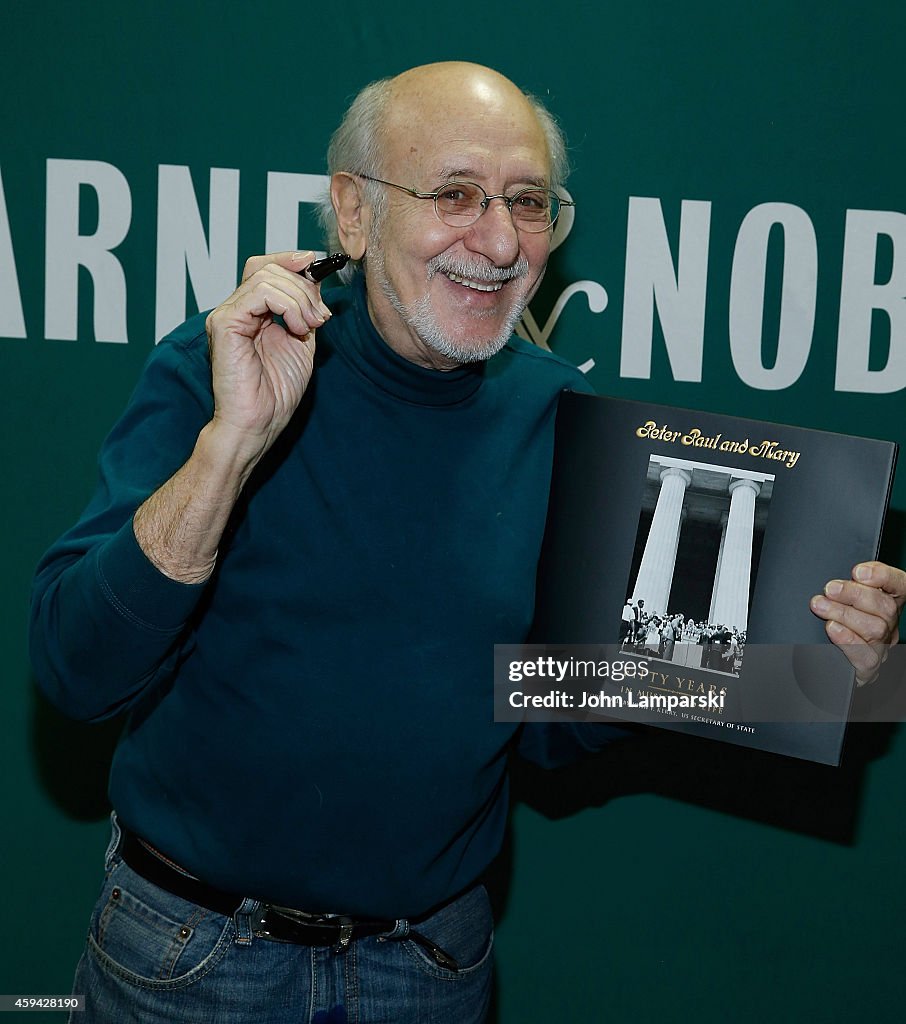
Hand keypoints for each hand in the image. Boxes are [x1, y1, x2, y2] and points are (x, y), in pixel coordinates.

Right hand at [204, 250, 331, 464]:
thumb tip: (316, 280)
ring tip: (310, 327)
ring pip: (267, 277)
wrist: (259, 423)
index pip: (267, 268)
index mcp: (251, 313)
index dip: (293, 262)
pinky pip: (261, 292)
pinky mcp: (224, 323)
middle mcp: (236, 310)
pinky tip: (298, 329)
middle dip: (304, 286)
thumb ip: (306, 311)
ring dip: (300, 299)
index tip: (320, 268)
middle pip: (268, 268)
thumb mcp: (302, 342)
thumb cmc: (276, 393)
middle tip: (320, 317)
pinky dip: (289, 305)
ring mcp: (227, 314)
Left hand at [810, 561, 905, 683]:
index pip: (900, 585)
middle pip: (886, 606)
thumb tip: (835, 580)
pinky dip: (847, 639)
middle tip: (829, 589)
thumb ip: (846, 586)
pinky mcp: (868, 666)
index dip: (884, 577)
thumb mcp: (842, 598)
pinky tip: (832, 628)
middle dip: (854, 594)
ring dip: (844, 614)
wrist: (827, 659)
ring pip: (875, 629)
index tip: (858, 572)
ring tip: (820, 606)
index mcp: (888, 602)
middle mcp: (889, 624)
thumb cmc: (835, 621)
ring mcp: (881, 646)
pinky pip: (865, 655)